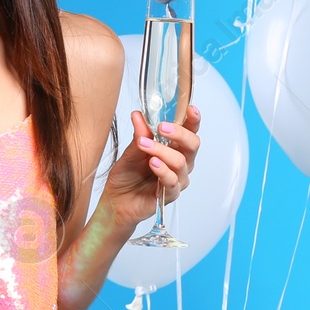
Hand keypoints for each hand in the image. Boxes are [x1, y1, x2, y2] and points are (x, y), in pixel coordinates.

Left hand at [99, 105, 202, 231]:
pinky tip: (153, 164)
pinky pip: (172, 181)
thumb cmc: (127, 175)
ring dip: (162, 151)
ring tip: (145, 146)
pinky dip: (163, 171)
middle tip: (162, 127)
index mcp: (174, 148)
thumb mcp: (131, 151)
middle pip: (192, 145)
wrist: (116, 200)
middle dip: (179, 134)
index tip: (191, 109)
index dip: (193, 120)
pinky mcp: (170, 194)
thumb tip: (138, 115)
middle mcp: (180, 163)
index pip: (189, 132)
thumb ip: (139, 135)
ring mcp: (177, 179)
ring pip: (180, 162)